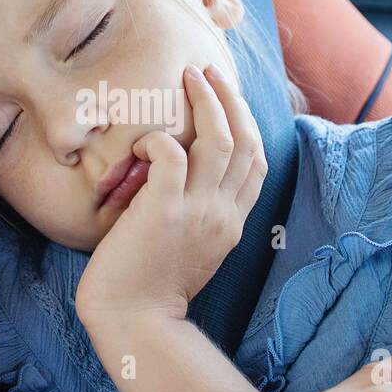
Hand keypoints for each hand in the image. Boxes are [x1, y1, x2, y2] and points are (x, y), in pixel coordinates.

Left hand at [75, 63, 266, 328]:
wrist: (134, 320)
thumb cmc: (150, 287)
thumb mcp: (192, 249)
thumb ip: (199, 215)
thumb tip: (182, 179)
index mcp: (232, 222)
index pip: (256, 162)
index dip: (246, 122)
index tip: (228, 97)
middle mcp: (223, 213)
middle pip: (245, 141)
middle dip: (231, 99)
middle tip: (210, 71)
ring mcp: (197, 211)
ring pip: (218, 140)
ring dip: (206, 101)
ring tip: (189, 76)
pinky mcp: (164, 211)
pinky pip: (172, 156)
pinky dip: (160, 138)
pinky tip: (144, 140)